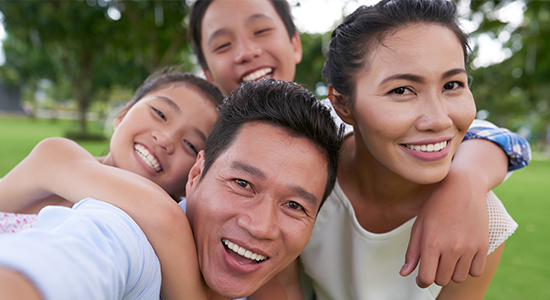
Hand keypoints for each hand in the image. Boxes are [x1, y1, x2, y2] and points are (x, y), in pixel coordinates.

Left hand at [400, 168, 488, 287]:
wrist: (462, 187)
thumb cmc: (436, 206)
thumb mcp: (419, 226)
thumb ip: (412, 252)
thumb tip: (405, 274)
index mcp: (431, 242)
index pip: (426, 278)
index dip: (421, 280)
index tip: (422, 276)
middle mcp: (451, 247)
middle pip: (442, 280)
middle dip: (436, 274)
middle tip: (435, 261)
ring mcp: (469, 247)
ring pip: (459, 278)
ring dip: (452, 272)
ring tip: (448, 256)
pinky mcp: (483, 245)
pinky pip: (476, 271)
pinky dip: (468, 268)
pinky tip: (462, 256)